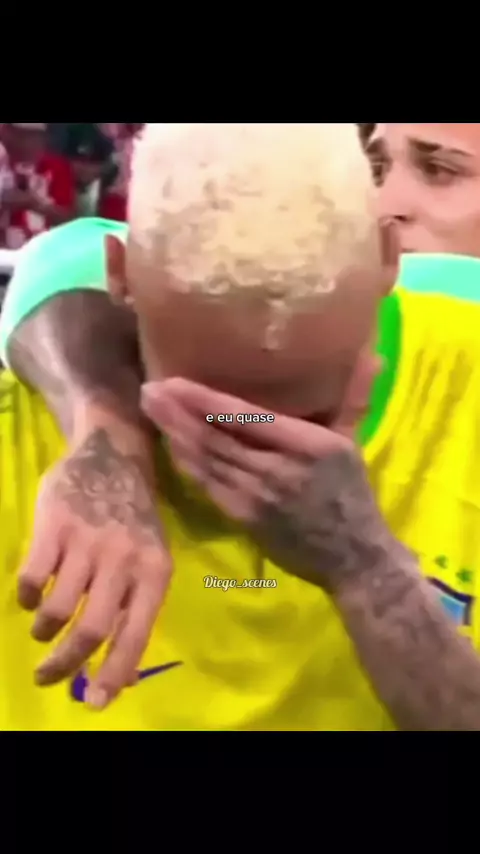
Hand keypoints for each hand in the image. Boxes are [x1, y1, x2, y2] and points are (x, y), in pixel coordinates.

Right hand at [18, 426, 171, 708]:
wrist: (114, 454)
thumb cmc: (135, 517)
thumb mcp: (151, 559)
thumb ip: (137, 611)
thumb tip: (123, 678)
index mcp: (155, 572)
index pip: (135, 634)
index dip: (113, 674)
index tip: (93, 702)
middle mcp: (124, 559)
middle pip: (90, 630)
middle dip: (65, 664)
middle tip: (47, 678)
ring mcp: (88, 541)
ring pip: (57, 610)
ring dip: (43, 632)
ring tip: (41, 631)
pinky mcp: (54, 525)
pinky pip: (32, 578)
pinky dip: (27, 597)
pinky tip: (30, 596)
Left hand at [142, 376, 389, 593]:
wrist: (354, 558)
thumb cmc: (353, 495)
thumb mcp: (354, 442)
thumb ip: (353, 396)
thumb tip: (371, 354)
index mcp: (308, 445)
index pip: (247, 417)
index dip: (206, 400)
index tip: (177, 381)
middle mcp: (278, 469)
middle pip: (217, 437)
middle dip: (178, 413)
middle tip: (149, 389)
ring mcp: (257, 497)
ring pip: (207, 461)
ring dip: (175, 434)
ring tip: (150, 409)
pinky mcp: (244, 518)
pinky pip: (208, 485)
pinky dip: (187, 463)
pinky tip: (170, 445)